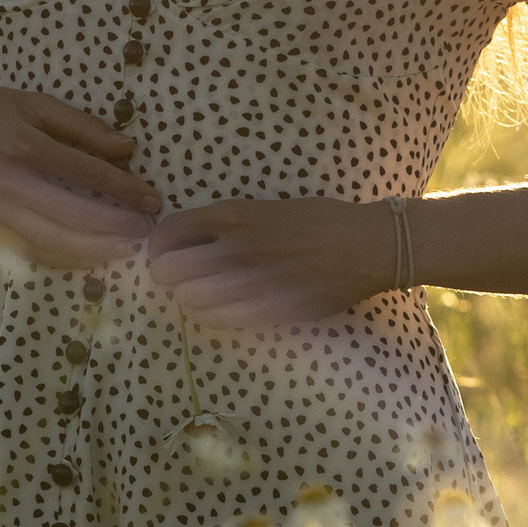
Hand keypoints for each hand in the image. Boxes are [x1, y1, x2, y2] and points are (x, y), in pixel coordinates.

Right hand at [0, 81, 160, 271]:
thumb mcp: (29, 102)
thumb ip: (80, 125)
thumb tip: (128, 148)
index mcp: (18, 144)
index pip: (82, 174)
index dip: (123, 190)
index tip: (153, 200)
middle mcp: (2, 183)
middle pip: (71, 216)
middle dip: (115, 229)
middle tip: (148, 232)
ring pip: (51, 243)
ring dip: (95, 251)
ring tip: (128, 251)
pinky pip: (30, 252)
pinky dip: (65, 260)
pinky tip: (91, 258)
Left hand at [146, 196, 395, 328]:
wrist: (368, 245)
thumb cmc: (320, 221)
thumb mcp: (268, 207)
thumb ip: (228, 223)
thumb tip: (187, 239)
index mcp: (235, 214)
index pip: (169, 233)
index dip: (159, 247)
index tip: (164, 253)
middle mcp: (237, 245)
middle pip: (171, 270)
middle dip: (168, 275)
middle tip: (180, 278)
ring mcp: (253, 279)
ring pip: (192, 299)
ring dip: (191, 298)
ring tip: (205, 295)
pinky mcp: (270, 307)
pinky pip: (221, 319)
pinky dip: (215, 315)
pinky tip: (226, 308)